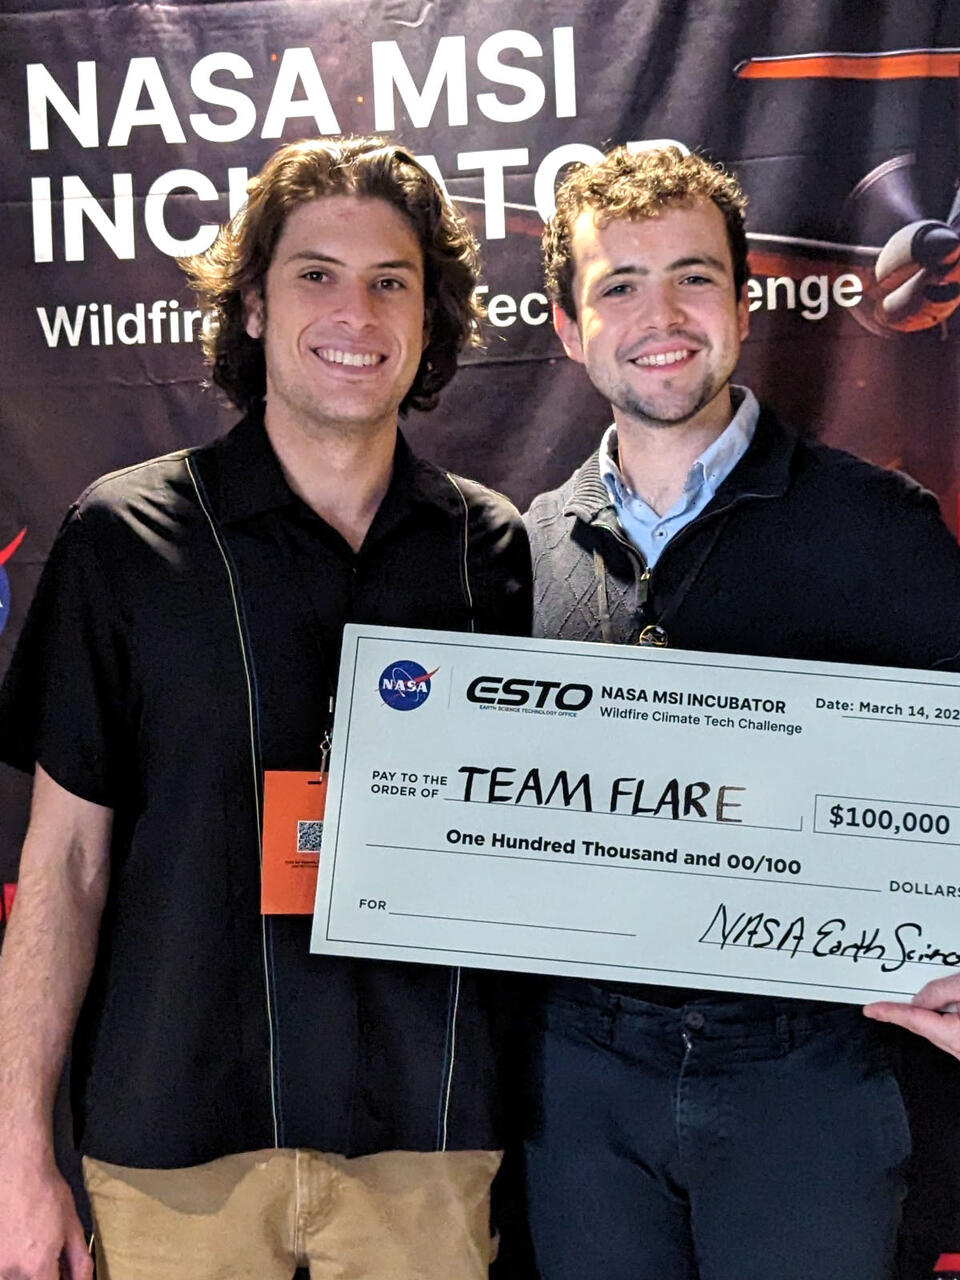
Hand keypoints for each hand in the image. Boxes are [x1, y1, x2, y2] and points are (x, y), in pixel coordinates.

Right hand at [0, 1150, 91, 1279]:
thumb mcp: (73, 1227)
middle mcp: (11, 1272)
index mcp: (36, 1267)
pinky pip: (6, 1269)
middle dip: (47, 1273)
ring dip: (31, 1269)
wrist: (18, 1171)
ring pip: (18, 1277)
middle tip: (54, 1255)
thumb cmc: (45, 1192)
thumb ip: (79, 1262)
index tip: (64, 1273)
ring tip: (36, 1243)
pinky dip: (16, 1263)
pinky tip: (24, 1242)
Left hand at [864, 975, 959, 1059]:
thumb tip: (918, 999)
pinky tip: (936, 1011)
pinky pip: (947, 1035)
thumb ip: (939, 991)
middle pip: (922, 1028)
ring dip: (921, 1018)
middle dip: (901, 1014)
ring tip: (908, 1005)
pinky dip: (937, 1023)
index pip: (913, 1020)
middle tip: (878, 1007)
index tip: (870, 1010)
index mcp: (956, 1035)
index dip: (890, 1012)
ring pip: (935, 1032)